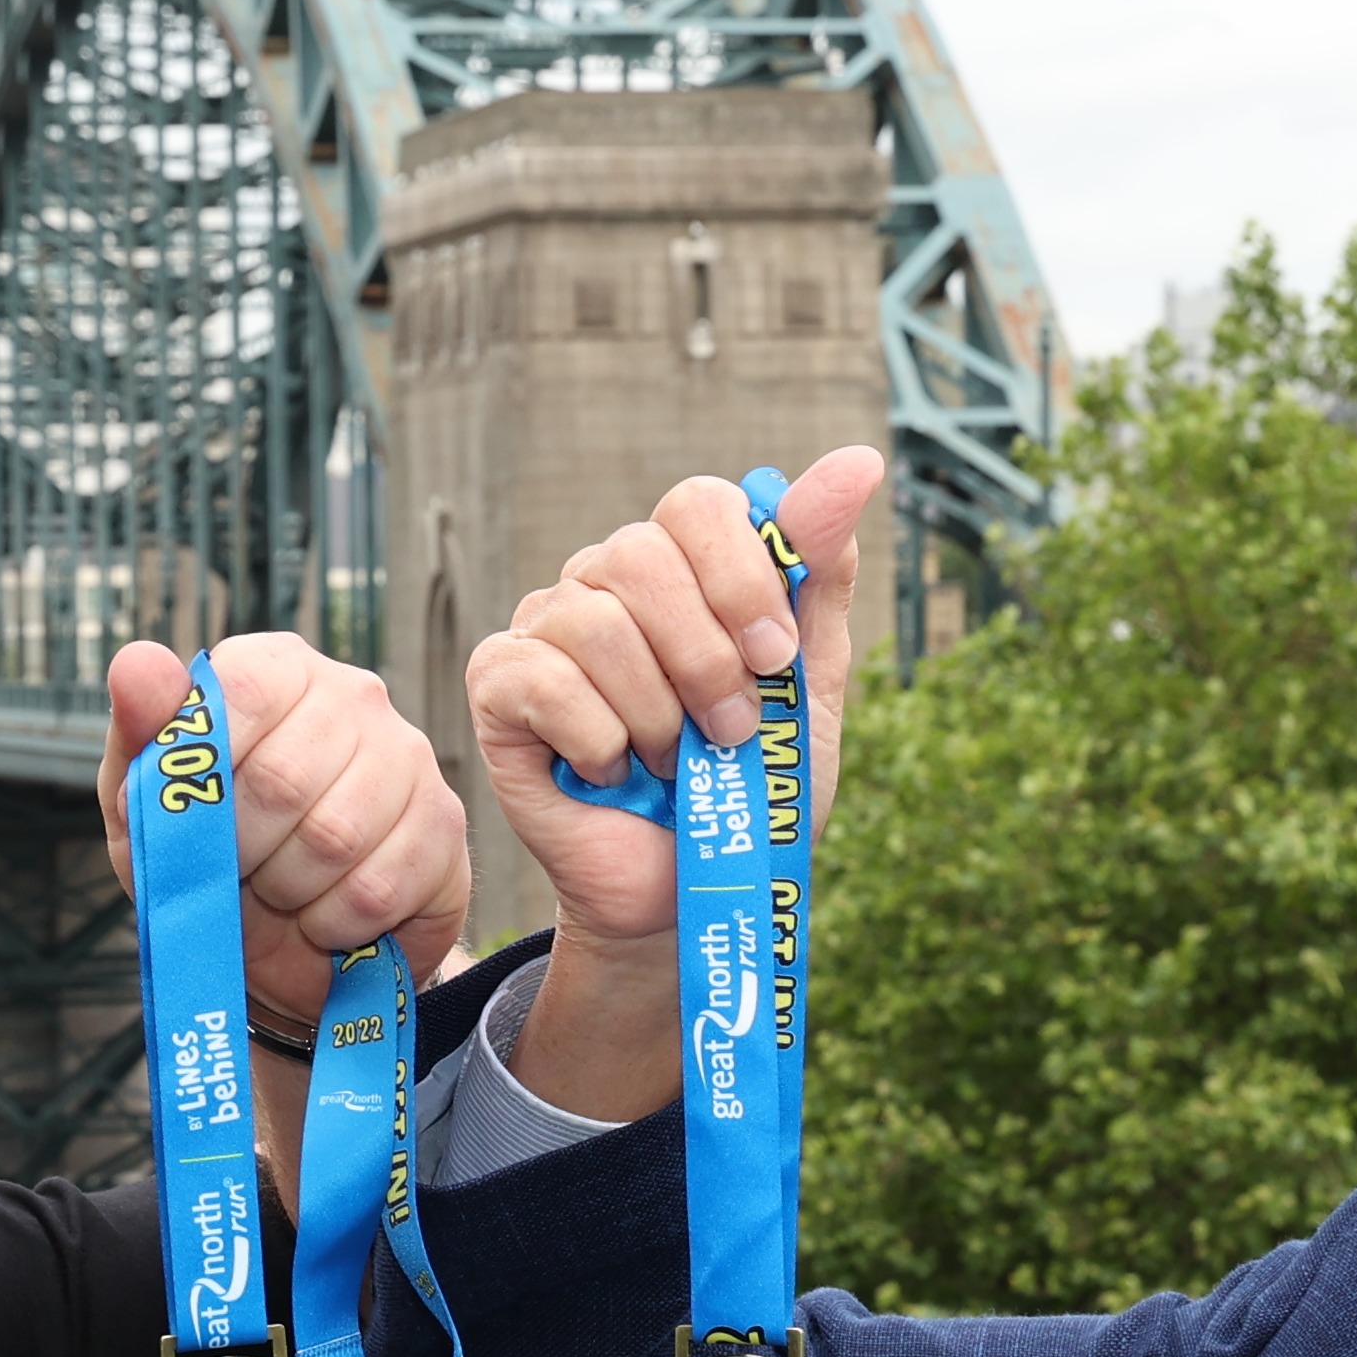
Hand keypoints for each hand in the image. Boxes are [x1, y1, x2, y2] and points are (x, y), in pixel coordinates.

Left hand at [97, 631, 473, 1027]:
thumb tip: (136, 662)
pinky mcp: (444, 824)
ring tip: (279, 891)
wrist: (285, 946)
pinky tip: (322, 916)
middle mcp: (352, 695)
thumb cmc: (212, 857)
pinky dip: (330, 923)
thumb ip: (142, 733)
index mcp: (275, 669)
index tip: (194, 818)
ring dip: (286, 891)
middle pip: (283, 780)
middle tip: (237, 870)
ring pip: (334, 840)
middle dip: (241, 851)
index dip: (210, 774)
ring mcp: (408, 756)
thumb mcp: (150, 803)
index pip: (242, 692)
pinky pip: (375, 889)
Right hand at [458, 447, 878, 1117]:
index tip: (775, 658)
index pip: (698, 505)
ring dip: (656, 711)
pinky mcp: (497, 687)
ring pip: (596, 621)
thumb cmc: (745, 792)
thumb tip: (859, 461)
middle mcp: (604, 582)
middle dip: (705, 656)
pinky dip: (598, 738)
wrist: (690, 895)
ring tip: (673, 763)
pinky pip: (543, 678)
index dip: (742, 575)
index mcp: (680, 569)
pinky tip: (613, 773)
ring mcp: (544, 629)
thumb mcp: (807, 688)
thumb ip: (821, 578)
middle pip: (643, 554)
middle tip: (729, 729)